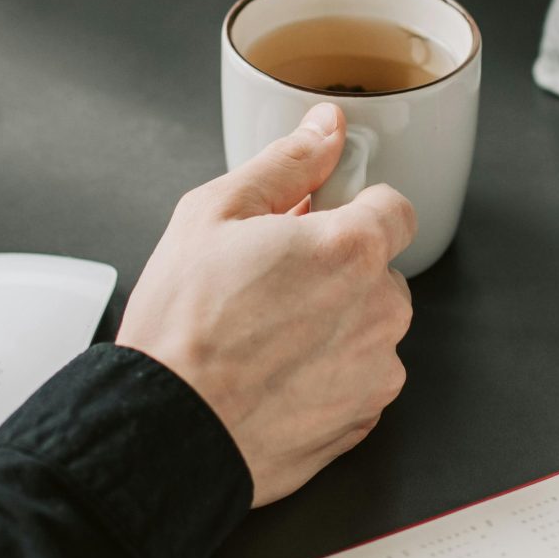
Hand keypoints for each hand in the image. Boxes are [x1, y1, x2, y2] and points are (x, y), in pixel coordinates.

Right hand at [119, 104, 417, 505]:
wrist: (164, 429)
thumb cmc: (182, 328)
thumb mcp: (214, 214)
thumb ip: (285, 164)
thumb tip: (326, 129)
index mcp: (351, 250)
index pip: (394, 209)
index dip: (350, 211)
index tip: (314, 225)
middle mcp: (379, 312)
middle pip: (379, 272)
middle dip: (335, 272)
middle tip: (269, 284)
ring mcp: (375, 373)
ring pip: (368, 330)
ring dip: (333, 327)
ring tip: (264, 338)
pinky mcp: (360, 421)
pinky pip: (356, 383)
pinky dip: (326, 378)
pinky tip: (273, 378)